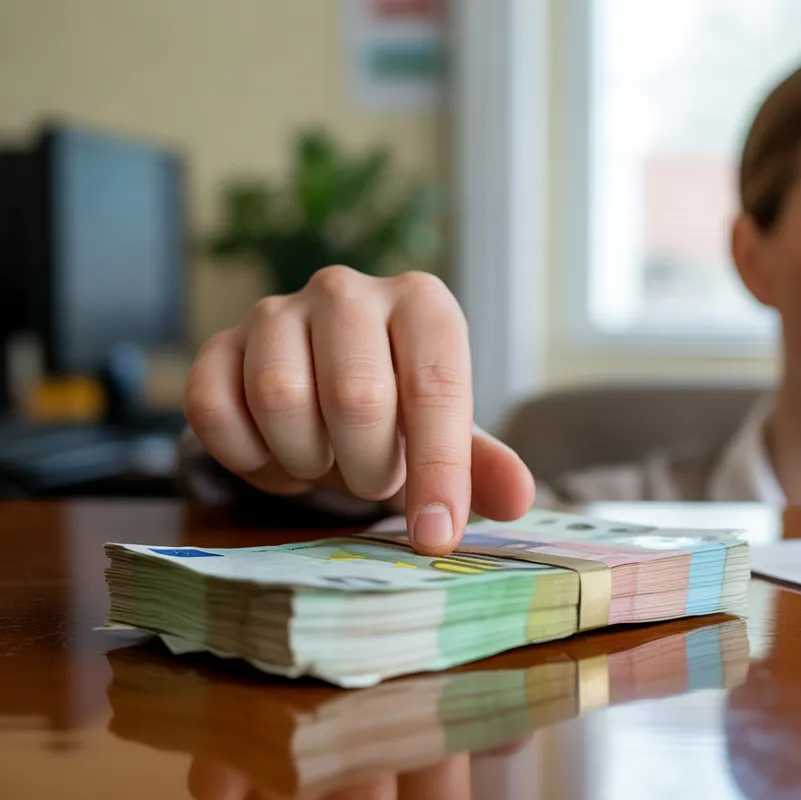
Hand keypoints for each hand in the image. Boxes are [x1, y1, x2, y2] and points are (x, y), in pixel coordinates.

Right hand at [184, 266, 534, 553]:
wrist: (320, 386)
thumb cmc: (398, 411)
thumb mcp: (447, 437)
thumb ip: (482, 467)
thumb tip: (520, 498)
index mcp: (422, 304)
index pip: (435, 387)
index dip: (437, 470)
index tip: (434, 536)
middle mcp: (348, 291)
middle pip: (356, 395)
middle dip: (368, 465)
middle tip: (373, 479)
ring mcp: (276, 310)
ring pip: (280, 397)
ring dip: (306, 458)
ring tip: (326, 460)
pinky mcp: (218, 342)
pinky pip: (215, 407)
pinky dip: (247, 455)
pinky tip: (274, 454)